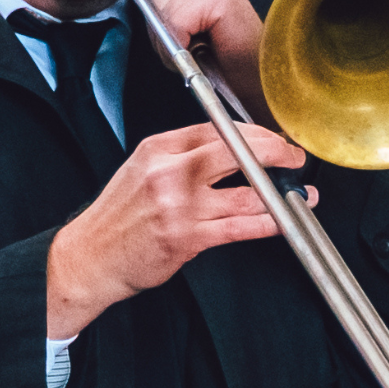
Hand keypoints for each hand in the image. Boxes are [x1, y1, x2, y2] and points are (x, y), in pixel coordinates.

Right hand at [47, 123, 312, 339]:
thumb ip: (181, 158)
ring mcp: (179, 206)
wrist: (88, 258)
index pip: (217, 129)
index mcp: (158, 149)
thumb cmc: (117, 218)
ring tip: (300, 195)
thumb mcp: (140, 170)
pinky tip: (284, 220)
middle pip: (237, 150)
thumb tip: (232, 151)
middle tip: (294, 158)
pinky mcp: (186, 238)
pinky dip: (268, 223)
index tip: (272, 140)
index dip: (254, 133)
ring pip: (246, 193)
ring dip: (281, 194)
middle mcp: (169, 173)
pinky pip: (240, 227)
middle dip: (276, 152)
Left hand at [90, 0, 269, 121]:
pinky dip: (182, 43)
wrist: (262, 77)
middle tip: (194, 44)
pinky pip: (174, 23)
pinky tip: (206, 45)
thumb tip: (141, 3)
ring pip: (161, 12)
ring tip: (203, 47)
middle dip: (161, 30)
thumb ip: (166, 9)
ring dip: (173, 41)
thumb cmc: (226, 57)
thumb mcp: (187, 28)